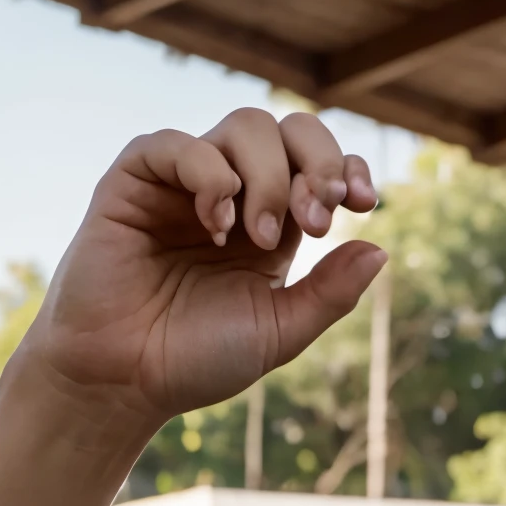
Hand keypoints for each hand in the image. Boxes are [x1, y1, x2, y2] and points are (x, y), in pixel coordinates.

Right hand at [17, 108, 383, 433]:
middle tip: (315, 218)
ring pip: (244, 127)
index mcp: (272, 227)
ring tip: (254, 237)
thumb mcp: (280, 331)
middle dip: (317, 163)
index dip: (345, 169)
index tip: (363, 202)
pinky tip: (215, 225)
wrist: (124, 378)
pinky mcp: (136, 180)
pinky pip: (178, 144)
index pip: (317, 167)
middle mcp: (233, 195)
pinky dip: (209, 174)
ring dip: (267, 176)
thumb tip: (380, 248)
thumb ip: (330, 293)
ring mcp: (185, 182)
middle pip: (288, 131)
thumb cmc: (197, 359)